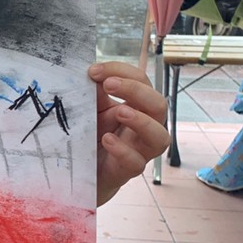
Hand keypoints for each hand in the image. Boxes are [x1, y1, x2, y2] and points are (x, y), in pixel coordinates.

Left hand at [90, 61, 169, 206]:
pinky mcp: (127, 170)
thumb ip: (93, 93)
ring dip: (142, 121)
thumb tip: (91, 73)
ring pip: (160, 137)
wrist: (83, 172)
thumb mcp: (91, 109)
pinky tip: (107, 140)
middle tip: (109, 84)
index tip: (94, 71)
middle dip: (136, 90)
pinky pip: (136, 163)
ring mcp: (140, 150)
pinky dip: (123, 150)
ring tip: (120, 112)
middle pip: (158, 105)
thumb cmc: (92, 135)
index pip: (141, 81)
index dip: (121, 71)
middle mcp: (145, 126)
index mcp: (137, 106)